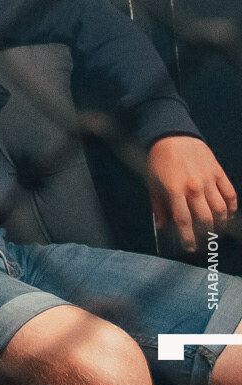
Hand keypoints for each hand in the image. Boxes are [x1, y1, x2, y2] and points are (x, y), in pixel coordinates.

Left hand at [147, 135, 238, 253]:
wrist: (172, 135)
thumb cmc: (159, 160)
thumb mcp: (152, 183)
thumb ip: (159, 207)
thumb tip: (163, 227)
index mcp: (174, 189)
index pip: (184, 220)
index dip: (188, 238)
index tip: (190, 248)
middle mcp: (193, 186)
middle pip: (206, 219)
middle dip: (206, 234)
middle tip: (204, 241)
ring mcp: (208, 180)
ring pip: (221, 210)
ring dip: (220, 224)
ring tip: (216, 231)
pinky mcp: (219, 173)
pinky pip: (230, 195)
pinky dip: (232, 208)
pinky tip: (228, 216)